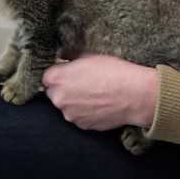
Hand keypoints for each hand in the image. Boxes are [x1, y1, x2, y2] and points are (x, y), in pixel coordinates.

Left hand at [42, 54, 158, 130]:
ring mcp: (69, 114)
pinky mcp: (82, 125)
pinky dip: (85, 112)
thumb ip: (70, 56)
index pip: (47, 76)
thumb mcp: (89, 54)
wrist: (133, 94)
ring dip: (74, 101)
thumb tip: (63, 55)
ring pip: (67, 106)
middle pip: (54, 93)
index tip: (68, 73)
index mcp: (56, 78)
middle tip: (83, 83)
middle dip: (64, 88)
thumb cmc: (112, 71)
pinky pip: (79, 117)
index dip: (59, 74)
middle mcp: (58, 99)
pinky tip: (99, 104)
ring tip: (94, 94)